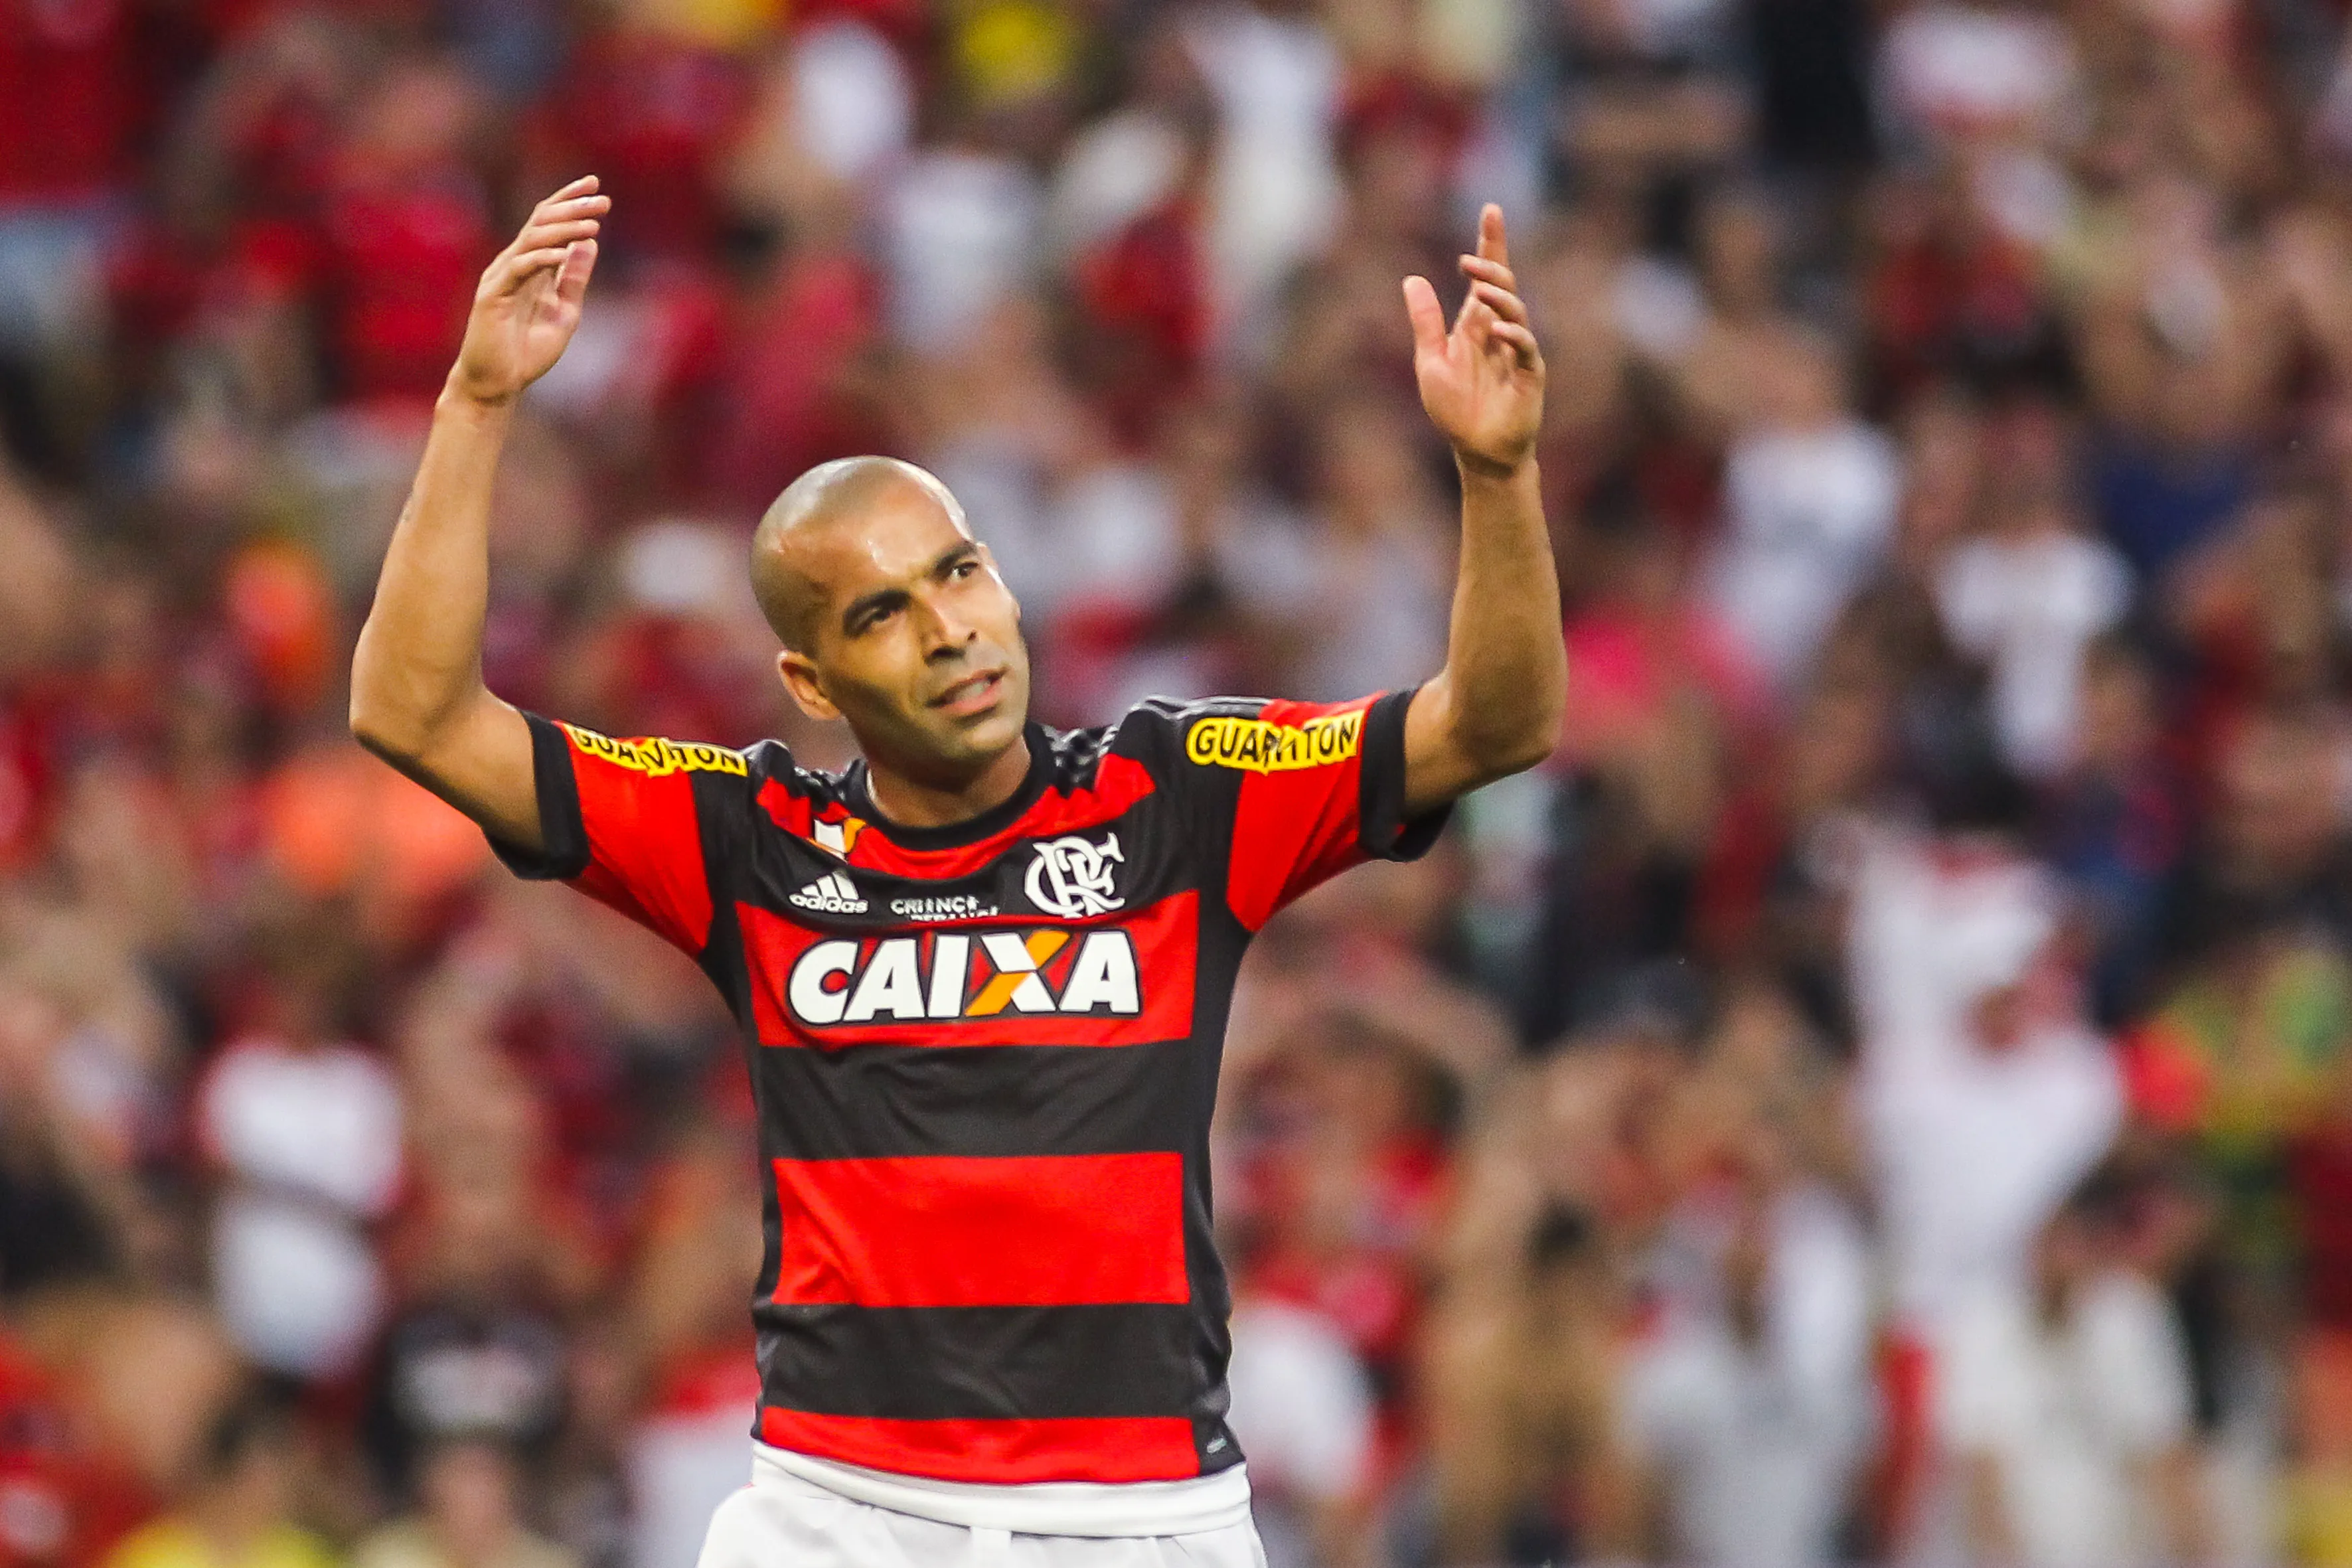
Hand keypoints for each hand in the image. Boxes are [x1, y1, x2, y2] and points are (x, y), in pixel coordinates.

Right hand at [448, 176, 607, 406]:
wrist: (498, 382)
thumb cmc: (526, 351)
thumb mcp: (564, 311)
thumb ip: (574, 279)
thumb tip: (589, 245)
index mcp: (531, 267)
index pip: (548, 223)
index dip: (569, 202)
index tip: (594, 186)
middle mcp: (514, 264)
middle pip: (541, 223)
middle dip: (572, 208)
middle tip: (601, 198)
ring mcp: (501, 278)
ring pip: (531, 241)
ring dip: (563, 230)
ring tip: (593, 224)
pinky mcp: (492, 296)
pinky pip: (518, 269)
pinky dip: (541, 259)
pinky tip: (562, 253)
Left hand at [1403, 204, 1544, 475]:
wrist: (1477, 450)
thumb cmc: (1456, 409)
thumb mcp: (1431, 361)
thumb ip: (1425, 323)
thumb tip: (1412, 279)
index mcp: (1476, 323)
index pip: (1487, 276)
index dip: (1490, 243)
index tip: (1491, 209)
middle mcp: (1499, 331)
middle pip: (1504, 285)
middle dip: (1492, 264)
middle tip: (1469, 259)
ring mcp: (1517, 351)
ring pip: (1515, 312)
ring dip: (1499, 298)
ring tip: (1478, 288)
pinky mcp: (1529, 375)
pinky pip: (1525, 349)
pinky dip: (1513, 337)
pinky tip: (1497, 330)